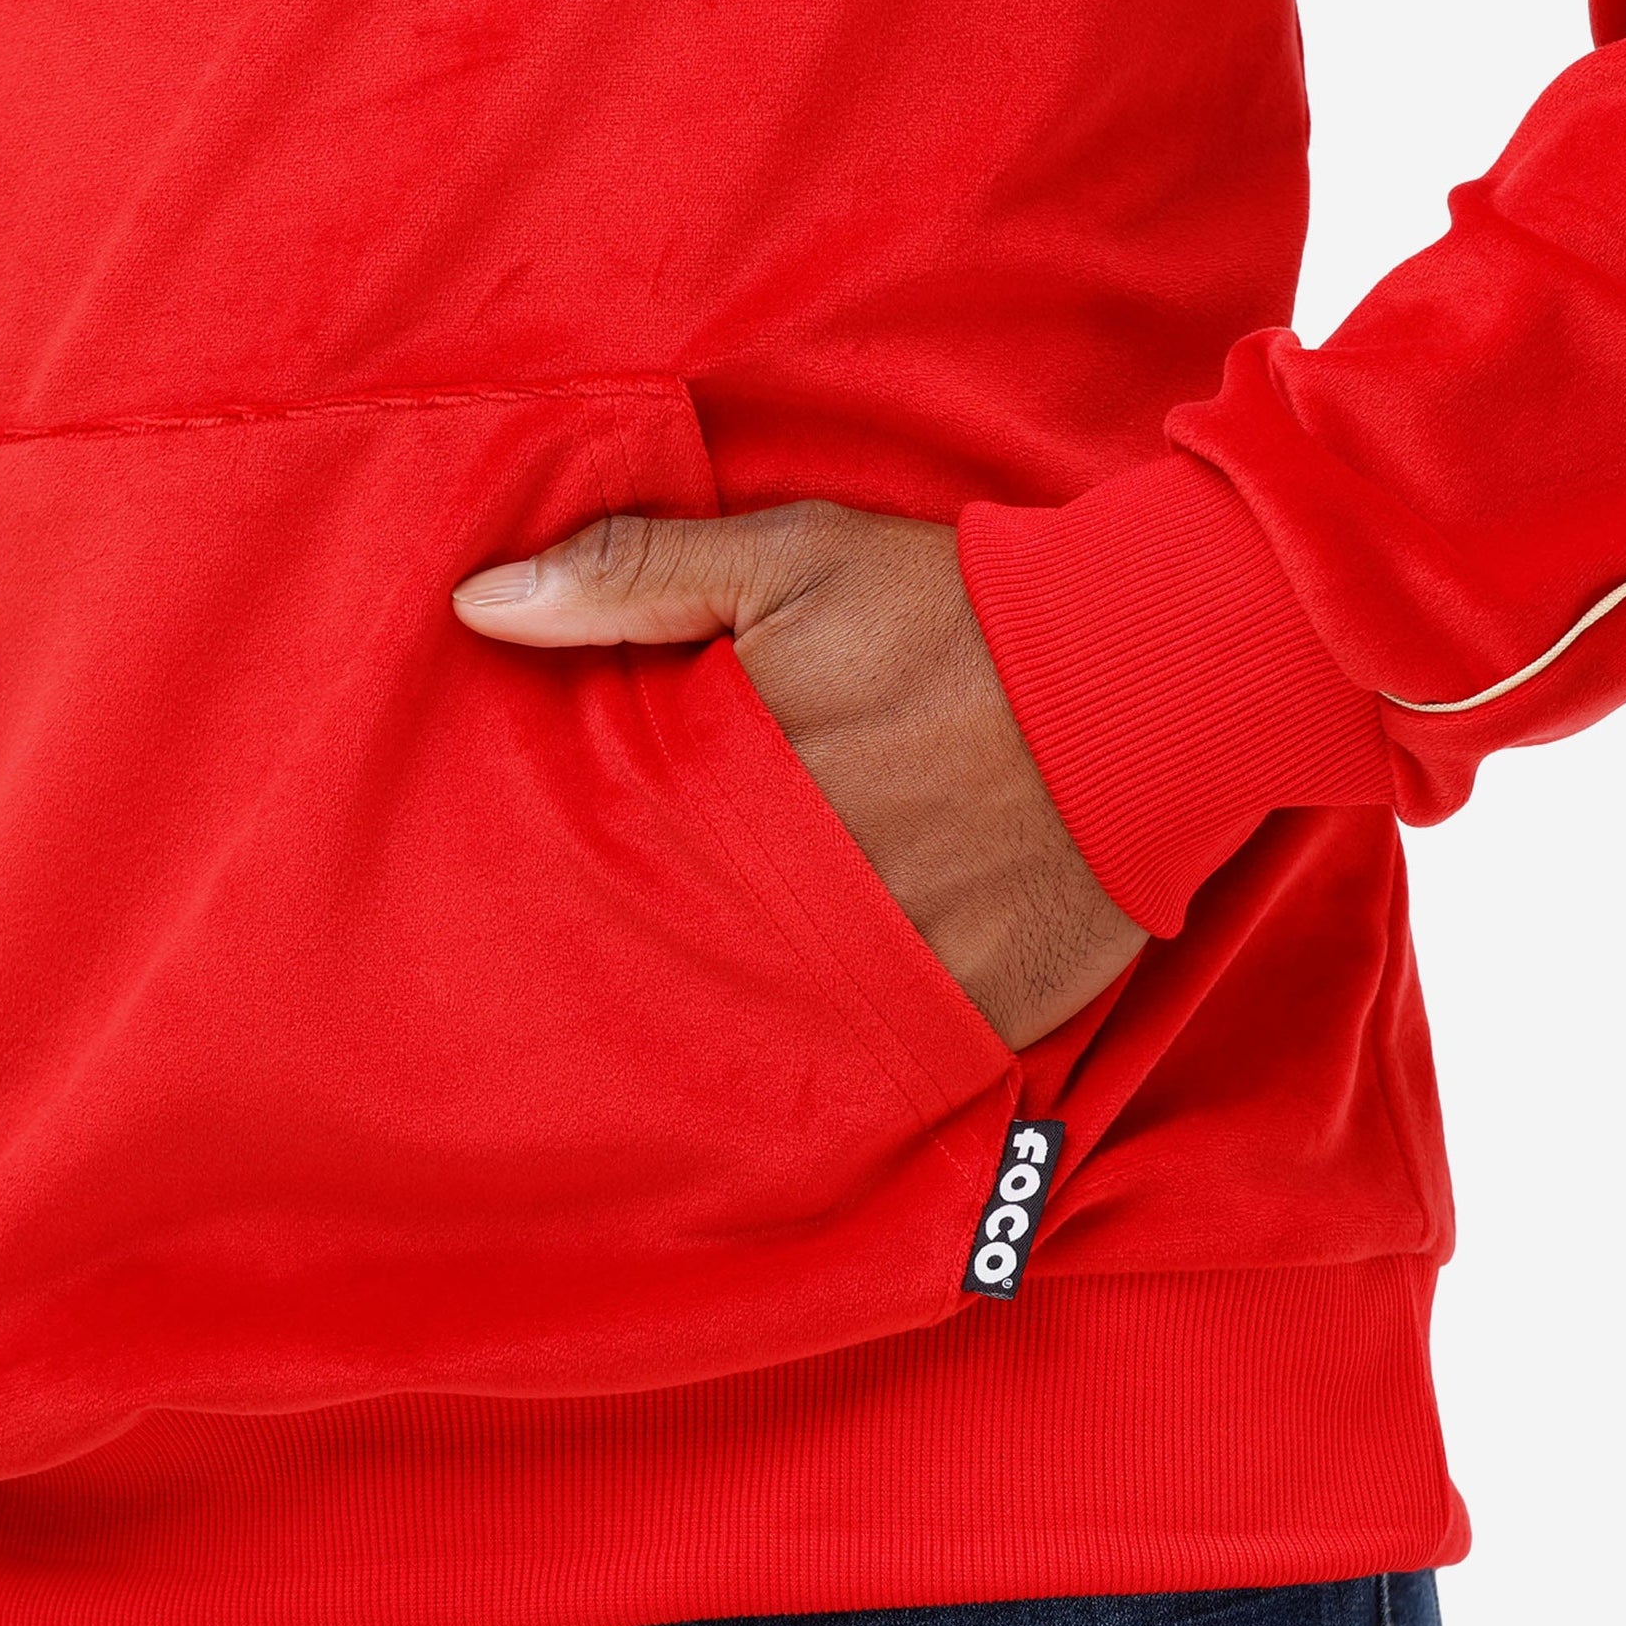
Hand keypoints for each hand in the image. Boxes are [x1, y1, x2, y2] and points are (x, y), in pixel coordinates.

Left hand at [453, 501, 1146, 1049]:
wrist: (1152, 675)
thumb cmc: (961, 611)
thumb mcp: (795, 558)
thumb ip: (635, 575)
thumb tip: (473, 607)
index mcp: (744, 790)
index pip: (623, 870)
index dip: (587, 886)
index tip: (545, 906)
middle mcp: (810, 896)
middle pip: (693, 962)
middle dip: (661, 968)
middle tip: (621, 994)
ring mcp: (899, 968)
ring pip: (782, 1027)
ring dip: (750, 1024)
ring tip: (720, 1029)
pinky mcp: (981, 1016)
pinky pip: (894, 1066)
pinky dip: (859, 1064)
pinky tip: (826, 1061)